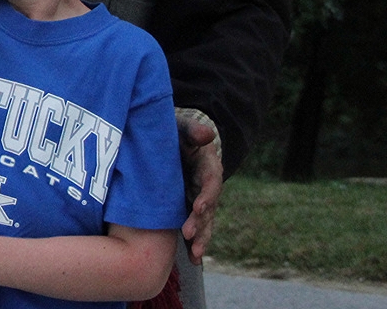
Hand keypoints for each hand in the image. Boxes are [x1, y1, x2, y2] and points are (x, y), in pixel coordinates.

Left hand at [176, 108, 223, 261]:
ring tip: (195, 255)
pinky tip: (193, 260)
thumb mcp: (183, 126)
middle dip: (200, 222)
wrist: (175, 139)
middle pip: (208, 206)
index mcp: (207, 164)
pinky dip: (194, 242)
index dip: (206, 195)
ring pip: (204, 221)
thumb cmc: (177, 130)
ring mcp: (198, 197)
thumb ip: (193, 130)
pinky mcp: (189, 206)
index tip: (198, 208)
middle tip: (189, 235)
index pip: (211, 181)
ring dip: (200, 237)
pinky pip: (195, 225)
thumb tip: (207, 134)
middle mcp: (206, 184)